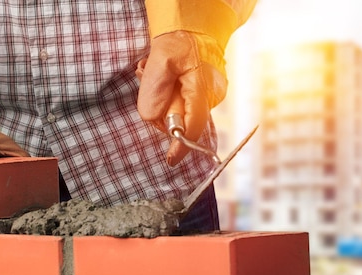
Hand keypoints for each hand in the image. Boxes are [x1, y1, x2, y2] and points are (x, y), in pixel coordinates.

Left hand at [136, 31, 226, 165]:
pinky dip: (170, 97)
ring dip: (163, 100)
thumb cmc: (178, 40)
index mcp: (201, 89)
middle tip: (150, 77)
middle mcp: (211, 96)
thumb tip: (153, 119)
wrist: (193, 27)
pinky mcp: (203, 96)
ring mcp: (209, 97)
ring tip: (156, 73)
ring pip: (180, 113)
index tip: (170, 160)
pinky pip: (183, 106)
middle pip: (183, 121)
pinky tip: (164, 77)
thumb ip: (154, 92)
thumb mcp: (159, 61)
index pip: (193, 125)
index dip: (181, 146)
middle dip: (163, 109)